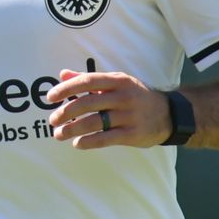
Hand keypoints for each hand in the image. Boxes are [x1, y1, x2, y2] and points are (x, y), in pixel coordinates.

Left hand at [45, 69, 171, 148]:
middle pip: (88, 103)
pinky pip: (105, 139)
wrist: (168, 114)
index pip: (87, 81)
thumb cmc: (135, 96)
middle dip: (66, 112)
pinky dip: (88, 141)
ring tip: (59, 134)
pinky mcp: (132, 134)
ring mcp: (129, 115)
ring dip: (73, 129)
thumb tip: (62, 74)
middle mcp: (124, 96)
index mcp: (118, 80)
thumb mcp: (116, 82)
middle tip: (53, 120)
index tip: (50, 97)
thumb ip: (89, 79)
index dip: (67, 89)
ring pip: (95, 122)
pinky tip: (77, 143)